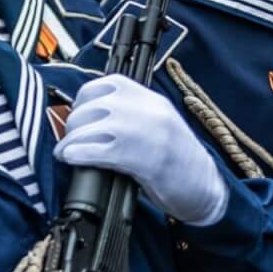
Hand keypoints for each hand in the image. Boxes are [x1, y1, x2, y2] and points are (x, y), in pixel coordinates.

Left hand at [53, 76, 227, 225]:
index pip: (105, 84)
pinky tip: (72, 160)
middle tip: (71, 139)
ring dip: (71, 141)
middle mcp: (146, 109)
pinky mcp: (139, 158)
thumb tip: (93, 118)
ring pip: (89, 127)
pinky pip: (95, 150)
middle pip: (92, 106)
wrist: (205, 186)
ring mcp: (143, 132)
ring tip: (67, 153)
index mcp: (151, 98)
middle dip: (74, 124)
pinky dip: (77, 154)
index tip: (81, 115)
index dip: (85, 100)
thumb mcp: (159, 123)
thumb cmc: (181, 160)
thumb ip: (132, 113)